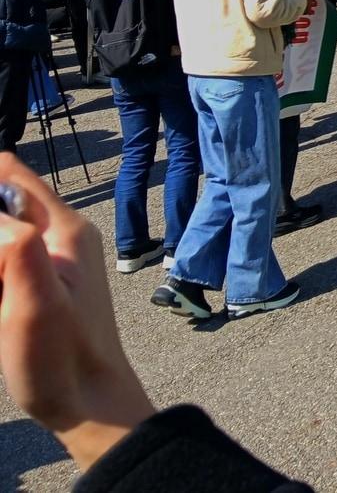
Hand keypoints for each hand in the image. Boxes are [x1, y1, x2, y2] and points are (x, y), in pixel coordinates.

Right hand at [0, 154, 155, 470]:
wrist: (89, 402)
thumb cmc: (63, 358)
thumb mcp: (35, 301)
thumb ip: (18, 247)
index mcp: (64, 229)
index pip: (8, 174)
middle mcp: (60, 234)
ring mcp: (51, 259)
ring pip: (0, 235)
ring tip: (2, 298)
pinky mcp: (40, 284)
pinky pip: (5, 261)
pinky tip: (0, 306)